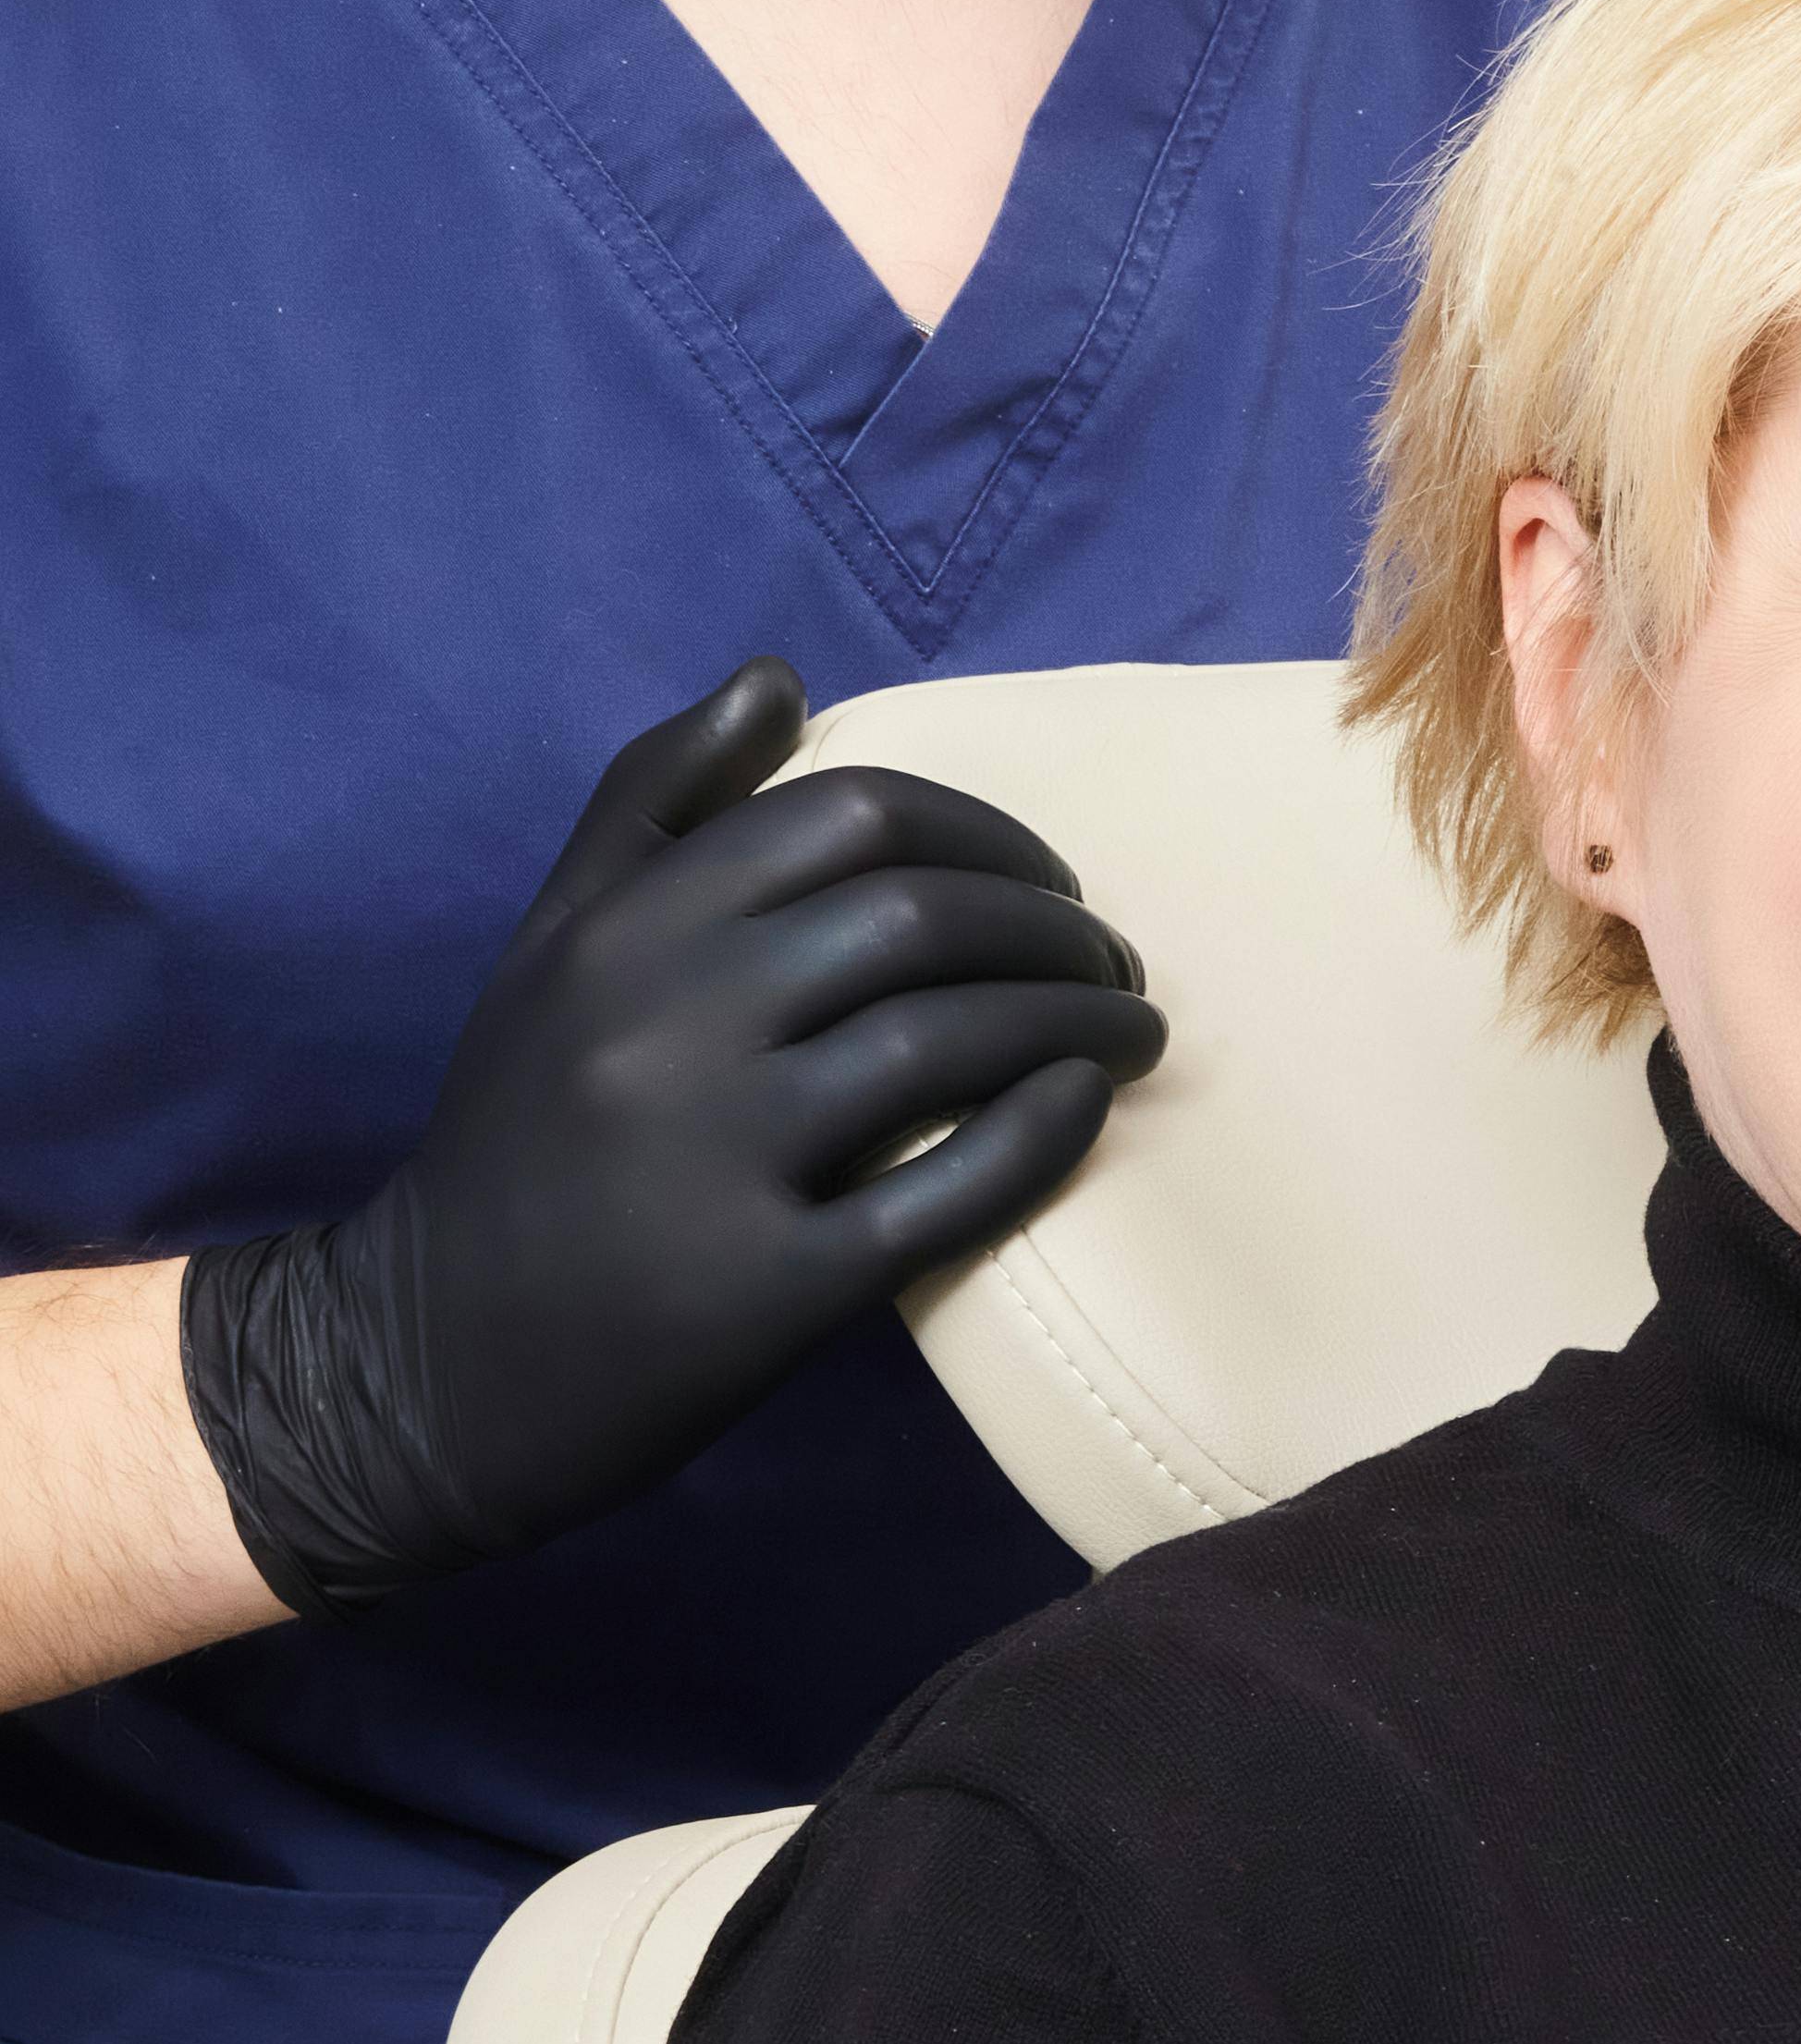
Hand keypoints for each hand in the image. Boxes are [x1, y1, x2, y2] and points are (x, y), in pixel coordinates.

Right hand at [178, 661, 1164, 1617]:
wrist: (422, 1368)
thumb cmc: (516, 1137)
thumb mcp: (551, 946)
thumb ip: (655, 802)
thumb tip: (778, 675)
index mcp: (627, 928)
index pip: (855, 814)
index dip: (986, 833)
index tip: (1047, 881)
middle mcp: (666, 1023)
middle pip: (919, 916)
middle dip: (1052, 926)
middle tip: (1110, 960)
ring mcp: (716, 1156)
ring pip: (950, 1039)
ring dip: (1077, 1019)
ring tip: (1133, 1029)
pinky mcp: (764, 1290)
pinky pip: (946, 1190)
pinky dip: (1042, 1135)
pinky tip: (1088, 1104)